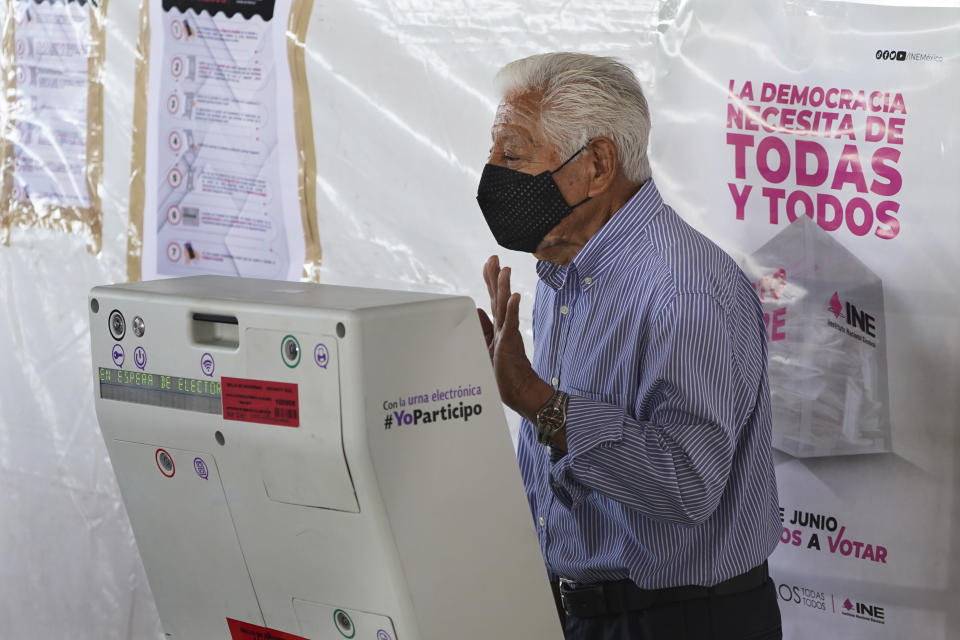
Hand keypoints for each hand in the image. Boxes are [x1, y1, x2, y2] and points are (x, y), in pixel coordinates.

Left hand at [477, 255, 553, 421]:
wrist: (520, 392)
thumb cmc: (504, 373)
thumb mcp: (487, 347)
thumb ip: (483, 329)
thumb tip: (478, 311)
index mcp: (499, 328)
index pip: (494, 300)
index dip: (491, 282)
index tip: (489, 264)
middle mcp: (504, 327)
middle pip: (498, 297)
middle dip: (494, 277)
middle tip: (493, 257)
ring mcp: (508, 334)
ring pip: (504, 306)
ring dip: (503, 287)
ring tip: (504, 269)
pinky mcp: (511, 344)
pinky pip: (511, 324)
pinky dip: (512, 309)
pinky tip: (515, 295)